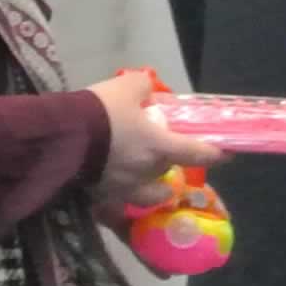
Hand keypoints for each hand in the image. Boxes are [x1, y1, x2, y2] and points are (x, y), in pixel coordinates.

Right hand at [87, 73, 224, 194]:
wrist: (59, 138)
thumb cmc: (99, 112)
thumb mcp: (124, 87)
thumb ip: (141, 86)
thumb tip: (146, 87)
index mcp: (159, 147)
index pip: (196, 153)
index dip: (214, 154)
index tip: (226, 154)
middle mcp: (146, 173)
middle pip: (167, 171)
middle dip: (167, 162)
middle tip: (159, 149)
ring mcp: (123, 189)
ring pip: (147, 193)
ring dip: (150, 185)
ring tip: (140, 173)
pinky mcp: (100, 197)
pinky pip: (119, 199)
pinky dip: (121, 191)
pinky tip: (111, 181)